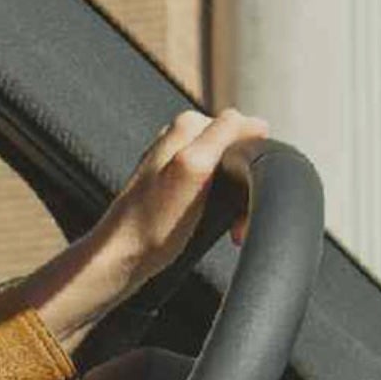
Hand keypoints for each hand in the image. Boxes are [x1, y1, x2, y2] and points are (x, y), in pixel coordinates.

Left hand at [30, 110, 269, 345]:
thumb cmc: (153, 222)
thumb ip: (223, 134)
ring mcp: (179, 163)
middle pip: (239, 152)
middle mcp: (181, 138)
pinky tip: (217, 228)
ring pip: (231, 174)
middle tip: (238, 219)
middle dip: (246, 182)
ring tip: (230, 228)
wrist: (123, 256)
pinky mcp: (179, 188)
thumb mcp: (194, 168)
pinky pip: (218, 192)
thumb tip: (257, 123)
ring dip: (237, 200)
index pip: (245, 128)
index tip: (249, 190)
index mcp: (188, 126)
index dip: (255, 159)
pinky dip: (223, 210)